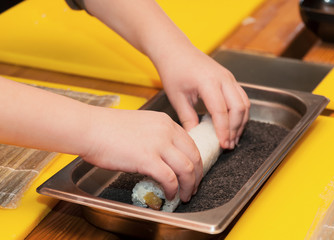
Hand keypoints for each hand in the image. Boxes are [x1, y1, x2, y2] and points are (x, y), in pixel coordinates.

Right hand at [82, 107, 202, 201]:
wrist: (90, 128)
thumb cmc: (108, 128)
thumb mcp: (141, 125)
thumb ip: (156, 137)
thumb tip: (163, 157)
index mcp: (165, 122)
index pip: (190, 144)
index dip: (195, 162)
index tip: (193, 173)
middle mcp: (166, 131)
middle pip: (194, 156)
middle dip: (197, 176)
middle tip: (193, 187)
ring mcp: (158, 144)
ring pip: (187, 169)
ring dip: (189, 186)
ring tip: (185, 196)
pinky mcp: (148, 159)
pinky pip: (170, 179)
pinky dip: (173, 190)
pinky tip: (169, 195)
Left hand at [157, 46, 249, 148]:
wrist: (175, 50)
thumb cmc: (173, 70)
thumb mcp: (176, 97)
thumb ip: (187, 118)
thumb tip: (195, 137)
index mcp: (208, 82)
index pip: (221, 111)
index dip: (223, 130)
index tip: (222, 145)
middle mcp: (223, 78)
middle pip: (239, 108)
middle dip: (235, 129)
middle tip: (228, 145)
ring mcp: (229, 77)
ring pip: (244, 103)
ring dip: (241, 122)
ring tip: (232, 139)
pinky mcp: (230, 79)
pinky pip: (241, 98)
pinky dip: (240, 113)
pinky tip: (233, 125)